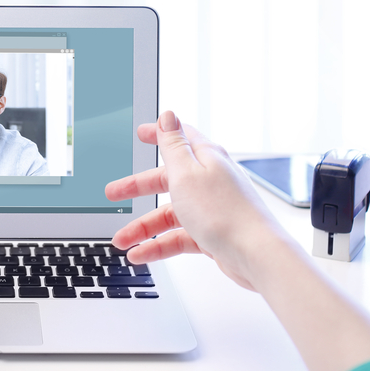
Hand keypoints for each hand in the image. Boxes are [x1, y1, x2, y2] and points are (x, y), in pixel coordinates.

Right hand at [107, 111, 288, 290]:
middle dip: (138, 187)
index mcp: (205, 158)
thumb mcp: (186, 173)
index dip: (158, 134)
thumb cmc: (224, 212)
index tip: (141, 133)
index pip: (179, 139)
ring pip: (169, 213)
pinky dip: (158, 244)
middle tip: (114, 192)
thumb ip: (172, 145)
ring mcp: (211, 208)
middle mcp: (210, 180)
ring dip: (143, 227)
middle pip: (167, 179)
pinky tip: (141, 254)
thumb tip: (168, 115)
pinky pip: (178, 236)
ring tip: (121, 240)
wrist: (255, 255)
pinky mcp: (213, 232)